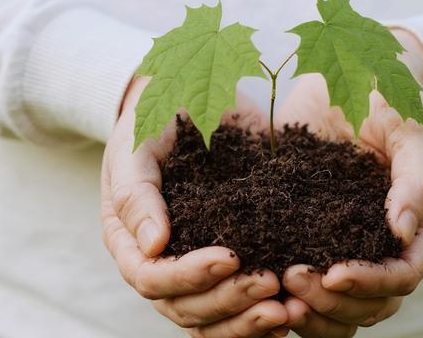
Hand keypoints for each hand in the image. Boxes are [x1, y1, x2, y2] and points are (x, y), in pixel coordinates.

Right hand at [101, 77, 288, 337]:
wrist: (188, 106)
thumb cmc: (156, 122)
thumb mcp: (137, 146)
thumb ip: (136, 192)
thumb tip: (152, 246)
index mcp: (130, 240)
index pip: (151, 277)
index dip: (188, 275)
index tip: (230, 256)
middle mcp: (160, 264)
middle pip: (185, 308)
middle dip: (228, 301)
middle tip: (270, 284)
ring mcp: (194, 271)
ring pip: (212, 321)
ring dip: (248, 322)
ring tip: (288, 310)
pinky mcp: (228, 268)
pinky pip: (237, 311)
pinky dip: (260, 321)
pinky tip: (291, 316)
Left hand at [276, 29, 422, 336]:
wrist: (357, 79)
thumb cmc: (395, 102)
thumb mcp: (413, 132)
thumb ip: (417, 180)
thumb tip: (403, 233)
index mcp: (417, 228)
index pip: (401, 275)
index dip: (372, 283)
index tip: (335, 274)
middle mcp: (384, 247)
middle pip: (368, 303)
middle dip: (333, 302)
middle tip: (292, 282)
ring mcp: (348, 245)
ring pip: (337, 306)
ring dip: (310, 309)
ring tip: (275, 295)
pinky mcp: (312, 234)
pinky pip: (305, 279)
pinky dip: (286, 292)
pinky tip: (259, 280)